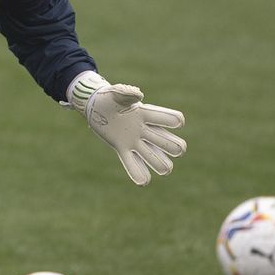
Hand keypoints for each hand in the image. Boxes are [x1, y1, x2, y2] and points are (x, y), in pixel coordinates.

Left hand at [68, 72, 185, 185]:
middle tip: (176, 150)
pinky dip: (139, 174)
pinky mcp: (123, 149)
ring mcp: (135, 142)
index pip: (167, 118)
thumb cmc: (109, 98)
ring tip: (164, 169)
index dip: (175, 121)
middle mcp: (145, 130)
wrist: (96, 107)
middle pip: (167, 142)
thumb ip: (127, 92)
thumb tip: (139, 96)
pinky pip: (133, 165)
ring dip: (161, 164)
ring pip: (154, 157)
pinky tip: (143, 182)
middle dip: (174, 147)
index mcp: (146, 114)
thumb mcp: (117, 92)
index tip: (178, 122)